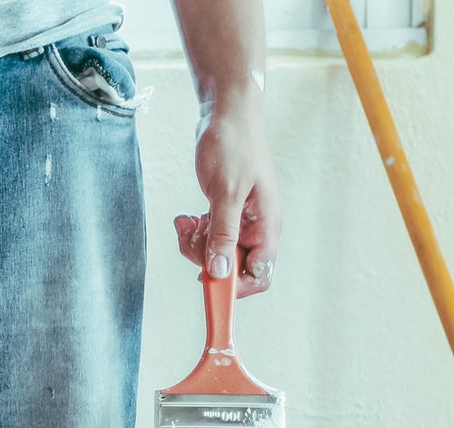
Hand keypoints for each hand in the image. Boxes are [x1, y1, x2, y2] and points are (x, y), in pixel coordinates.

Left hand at [175, 90, 279, 297]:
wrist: (227, 114)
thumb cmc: (233, 146)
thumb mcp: (225, 193)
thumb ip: (223, 234)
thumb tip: (220, 272)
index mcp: (266, 225)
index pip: (259, 275)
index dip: (234, 286)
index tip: (206, 281)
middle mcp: (256, 227)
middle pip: (231, 267)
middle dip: (206, 258)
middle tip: (191, 236)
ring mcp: (240, 220)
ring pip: (215, 252)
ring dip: (196, 243)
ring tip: (187, 221)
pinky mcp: (225, 211)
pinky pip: (208, 235)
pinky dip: (194, 231)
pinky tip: (186, 217)